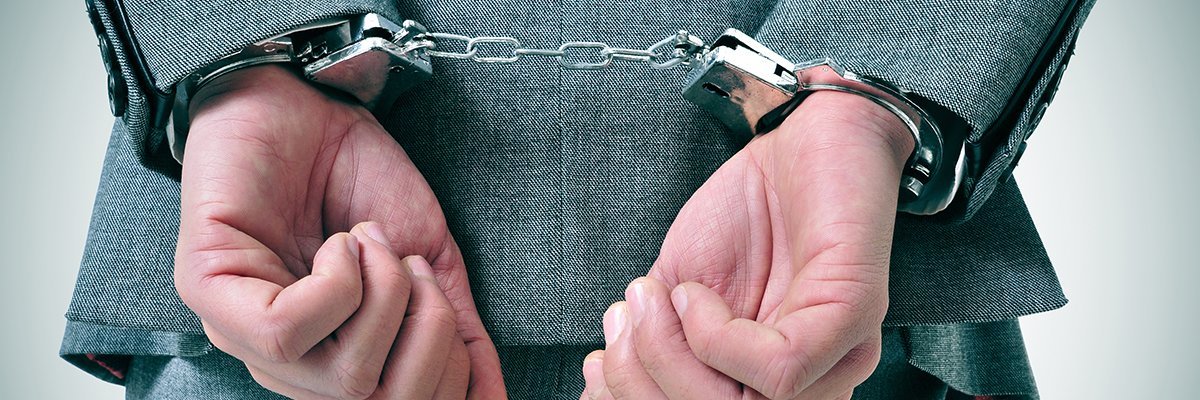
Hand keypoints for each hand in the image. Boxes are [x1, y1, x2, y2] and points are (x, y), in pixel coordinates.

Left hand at [173, 65, 504, 398]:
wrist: (308, 98)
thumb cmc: (360, 178)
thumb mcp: (427, 262)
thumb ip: (456, 332)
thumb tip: (494, 398)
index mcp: (332, 358)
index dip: (446, 368)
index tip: (439, 294)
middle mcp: (284, 361)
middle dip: (427, 333)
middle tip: (412, 266)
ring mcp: (239, 331)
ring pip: (339, 379)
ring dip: (383, 298)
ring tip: (371, 242)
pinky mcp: (207, 289)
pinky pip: (285, 333)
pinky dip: (338, 284)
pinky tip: (337, 243)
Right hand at [583, 91, 913, 398]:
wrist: (800, 133)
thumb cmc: (744, 215)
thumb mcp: (676, 290)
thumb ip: (650, 343)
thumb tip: (592, 393)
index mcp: (767, 385)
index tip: (596, 360)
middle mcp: (812, 384)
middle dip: (642, 385)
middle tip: (623, 323)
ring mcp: (838, 355)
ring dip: (671, 358)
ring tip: (655, 299)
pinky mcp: (853, 315)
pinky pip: (781, 369)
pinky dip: (717, 336)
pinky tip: (696, 294)